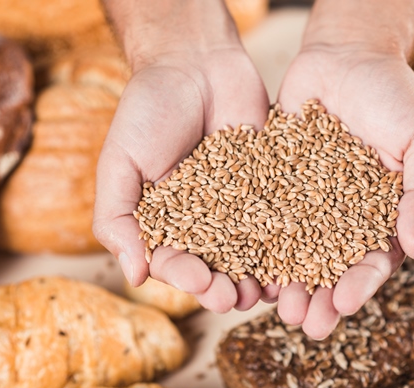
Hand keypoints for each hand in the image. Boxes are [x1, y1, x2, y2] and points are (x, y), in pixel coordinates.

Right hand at [93, 45, 270, 312]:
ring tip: (267, 290)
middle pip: (215, 264)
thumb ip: (118, 218)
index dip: (185, 277)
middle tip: (234, 298)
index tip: (200, 282)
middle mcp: (203, 221)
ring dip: (257, 273)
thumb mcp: (120, 164)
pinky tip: (296, 258)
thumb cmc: (148, 111)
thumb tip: (134, 275)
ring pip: (251, 249)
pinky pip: (280, 216)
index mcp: (165, 222)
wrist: (195, 64)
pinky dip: (287, 238)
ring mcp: (239, 204)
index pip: (174, 261)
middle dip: (224, 284)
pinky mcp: (270, 185)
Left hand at [274, 45, 413, 338]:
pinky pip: (265, 215)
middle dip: (319, 296)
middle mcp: (343, 214)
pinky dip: (257, 240)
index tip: (343, 305)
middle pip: (331, 265)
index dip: (359, 285)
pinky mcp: (276, 181)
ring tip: (273, 304)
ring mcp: (308, 200)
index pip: (373, 260)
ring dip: (286, 280)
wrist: (348, 55)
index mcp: (382, 213)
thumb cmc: (396, 94)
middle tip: (305, 324)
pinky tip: (246, 264)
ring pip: (295, 249)